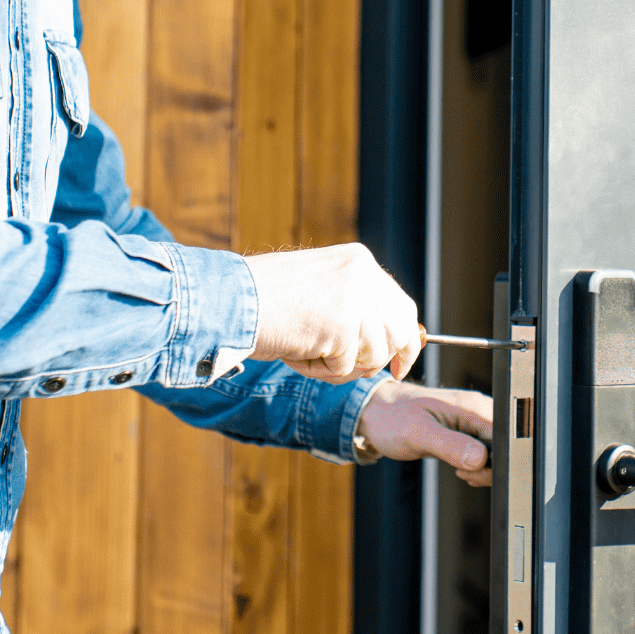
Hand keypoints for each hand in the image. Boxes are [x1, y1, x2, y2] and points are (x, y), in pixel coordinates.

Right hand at [244, 243, 424, 383]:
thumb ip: (355, 307)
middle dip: (381, 360)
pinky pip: (345, 367)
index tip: (400, 365)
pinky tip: (296, 352)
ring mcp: (355, 298)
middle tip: (357, 371)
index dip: (406, 341)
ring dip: (341, 366)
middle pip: (399, 333)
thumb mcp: (321, 292)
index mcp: (360, 262)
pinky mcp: (341, 325)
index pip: (402, 306)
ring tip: (307, 350)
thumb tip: (388, 346)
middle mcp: (364, 274)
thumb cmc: (264, 301)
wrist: (228, 300)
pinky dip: (319, 370)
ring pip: (373, 355)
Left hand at [355, 380, 494, 487]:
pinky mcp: (468, 433)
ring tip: (458, 469)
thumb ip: (450, 444)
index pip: (506, 437)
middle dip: (490, 468)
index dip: (497, 460)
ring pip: (497, 452)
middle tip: (461, 471)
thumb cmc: (392, 418)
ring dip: (483, 469)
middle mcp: (478, 412)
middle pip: (506, 446)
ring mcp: (474, 422)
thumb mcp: (418, 433)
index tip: (473, 469)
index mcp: (472, 407)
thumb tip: (480, 458)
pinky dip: (477, 467)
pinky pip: (485, 454)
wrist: (377, 413)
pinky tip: (460, 467)